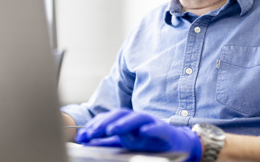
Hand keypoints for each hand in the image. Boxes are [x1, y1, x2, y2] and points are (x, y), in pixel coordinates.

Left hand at [75, 108, 201, 158]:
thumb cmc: (149, 142)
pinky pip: (157, 128)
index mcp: (126, 121)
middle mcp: (137, 119)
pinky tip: (143, 132)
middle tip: (92, 133)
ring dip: (123, 123)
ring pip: (136, 118)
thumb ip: (107, 142)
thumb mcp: (125, 142)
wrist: (176, 144)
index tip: (82, 136)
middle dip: (104, 123)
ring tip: (112, 130)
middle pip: (119, 114)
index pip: (107, 118)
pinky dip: (150, 129)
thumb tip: (88, 142)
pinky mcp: (165, 130)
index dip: (94, 125)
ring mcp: (151, 123)